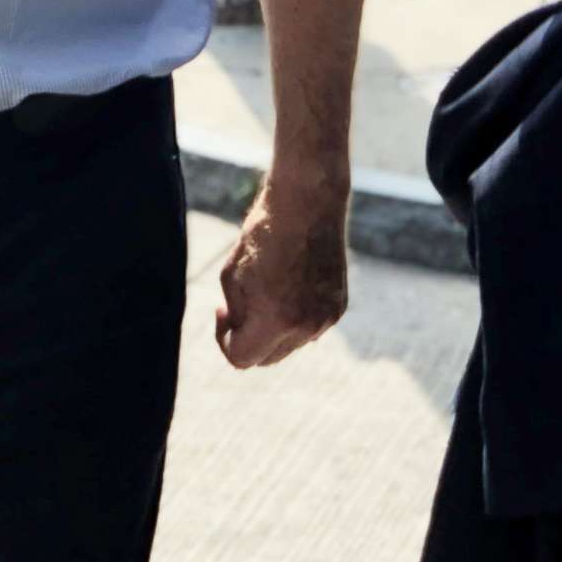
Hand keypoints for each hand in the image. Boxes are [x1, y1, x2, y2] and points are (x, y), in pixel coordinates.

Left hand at [215, 172, 347, 369]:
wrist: (308, 202)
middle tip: (242, 302)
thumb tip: (243, 333)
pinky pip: (309, 328)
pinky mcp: (339, 307)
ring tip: (268, 289)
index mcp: (274, 320)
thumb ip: (235, 315)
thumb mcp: (232, 275)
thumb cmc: (263, 234)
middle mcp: (305, 327)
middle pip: (266, 359)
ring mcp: (326, 319)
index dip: (224, 339)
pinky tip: (291, 283)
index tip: (222, 311)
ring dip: (274, 328)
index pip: (241, 359)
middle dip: (249, 337)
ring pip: (289, 345)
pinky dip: (296, 317)